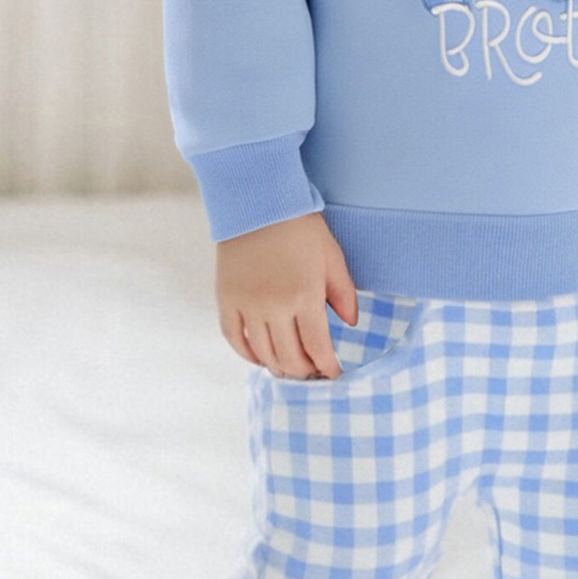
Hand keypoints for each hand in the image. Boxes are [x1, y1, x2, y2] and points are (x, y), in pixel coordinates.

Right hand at [215, 211, 358, 378]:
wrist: (259, 204)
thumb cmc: (302, 228)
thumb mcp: (332, 258)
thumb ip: (344, 294)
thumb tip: (351, 324)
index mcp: (305, 296)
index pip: (318, 348)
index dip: (327, 367)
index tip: (333, 374)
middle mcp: (274, 306)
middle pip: (289, 358)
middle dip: (304, 372)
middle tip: (312, 374)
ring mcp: (247, 305)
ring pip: (262, 354)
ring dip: (278, 368)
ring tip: (290, 369)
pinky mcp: (226, 299)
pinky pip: (234, 339)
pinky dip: (247, 354)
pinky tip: (260, 358)